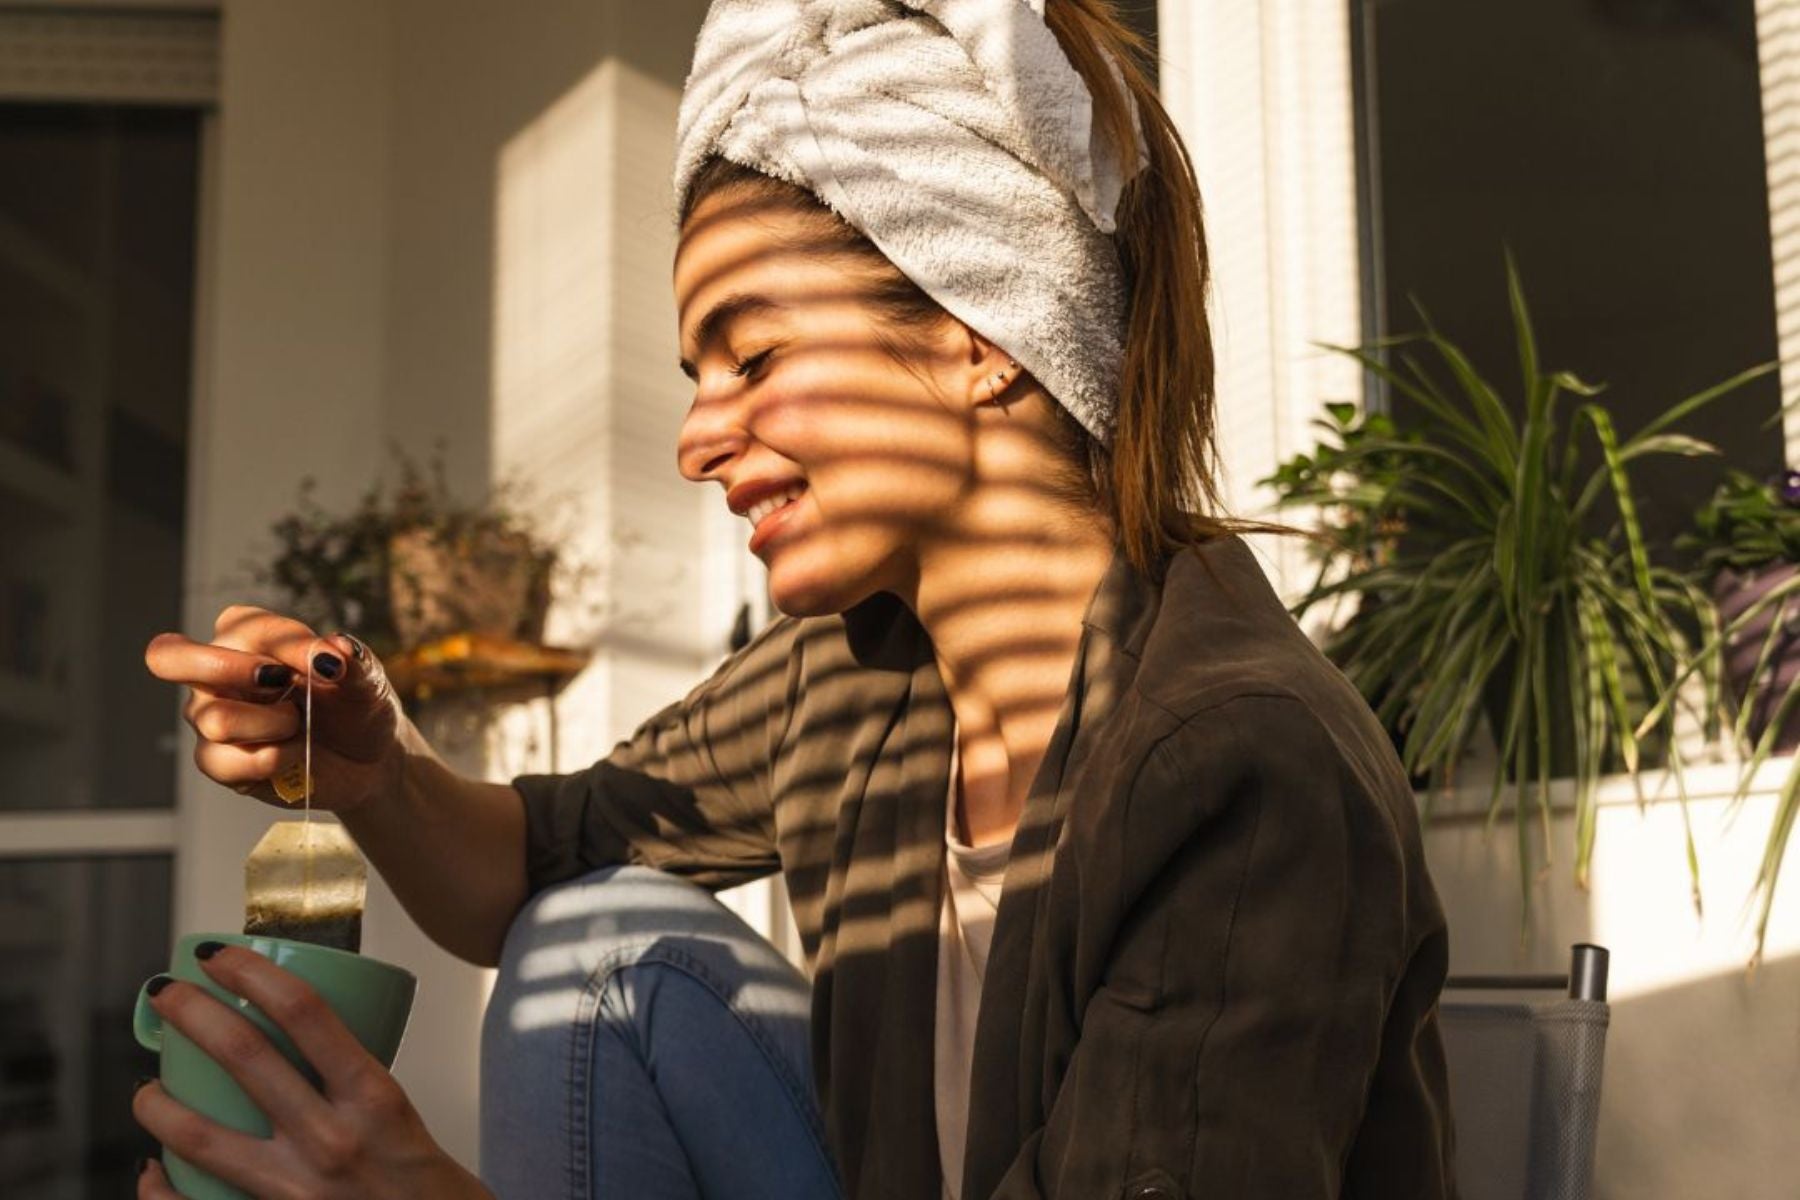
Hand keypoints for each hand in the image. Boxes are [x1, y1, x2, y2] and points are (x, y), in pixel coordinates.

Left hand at [132, 943, 489, 1199]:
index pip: (305, 1012)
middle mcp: (332, 1139)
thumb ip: (356, 1089)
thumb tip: (302, 1053)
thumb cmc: (434, 1193)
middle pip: (245, 1056)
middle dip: (192, 1013)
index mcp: (374, 1098)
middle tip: (169, 994)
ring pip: (200, 1135)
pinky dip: (161, 1188)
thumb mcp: (405, 1118)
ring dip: (158, 1104)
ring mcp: (296, 1190)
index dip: (253, 973)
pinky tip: (153, 1171)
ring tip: (147, 1088)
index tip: (221, 956)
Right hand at [144, 606, 404, 814]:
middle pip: (167, 656)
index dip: (290, 647)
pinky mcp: (216, 760)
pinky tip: (292, 754)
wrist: (368, 759)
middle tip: (279, 683)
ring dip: (273, 726)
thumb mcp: (366, 679)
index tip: (331, 665)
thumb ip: (352, 661)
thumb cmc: (357, 706)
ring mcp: (208, 716)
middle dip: (225, 669)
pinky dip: (269, 760)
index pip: (244, 627)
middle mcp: (216, 671)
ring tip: (299, 726)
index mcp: (247, 634)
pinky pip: (221, 761)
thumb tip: (336, 648)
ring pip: (215, 719)